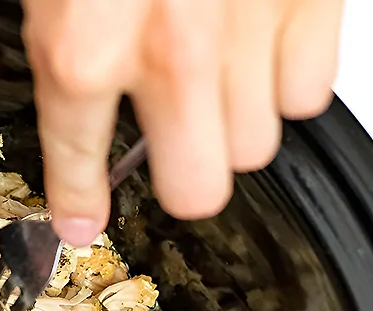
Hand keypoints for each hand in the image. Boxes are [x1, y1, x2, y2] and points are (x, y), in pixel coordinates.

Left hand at [22, 0, 344, 245]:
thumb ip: (64, 50)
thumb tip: (71, 98)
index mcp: (84, 46)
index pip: (79, 162)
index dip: (76, 200)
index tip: (80, 220)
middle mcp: (173, 51)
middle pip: (198, 189)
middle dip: (179, 179)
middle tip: (171, 150)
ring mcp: (249, 26)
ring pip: (256, 145)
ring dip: (231, 127)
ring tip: (214, 86)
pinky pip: (309, 91)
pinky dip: (283, 81)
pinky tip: (254, 52)